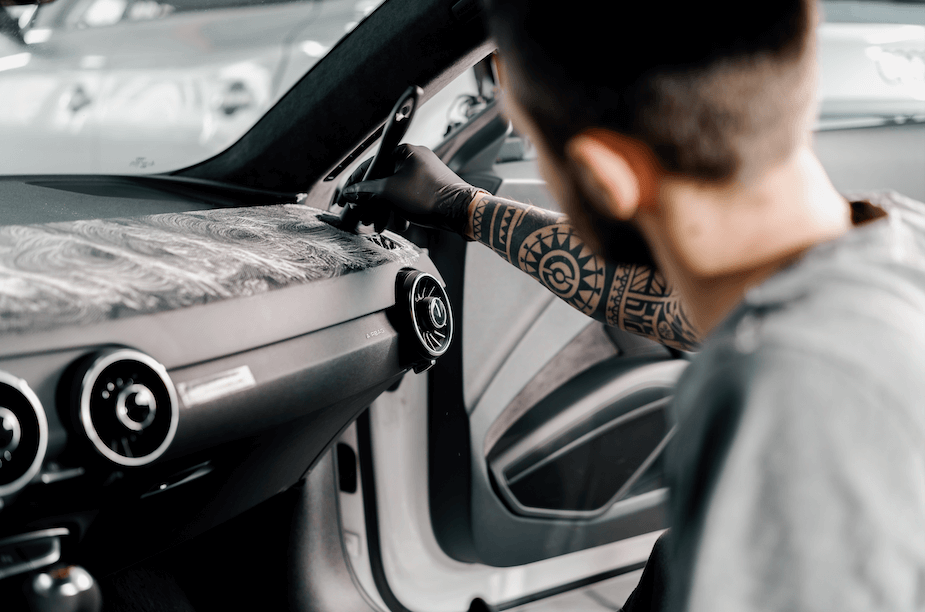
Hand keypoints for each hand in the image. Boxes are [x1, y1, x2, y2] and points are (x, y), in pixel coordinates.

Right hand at [340, 144, 483, 234]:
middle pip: (384, 179)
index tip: (347, 197)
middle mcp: (416, 158)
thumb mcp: (390, 192)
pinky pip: (410, 196)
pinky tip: (399, 224)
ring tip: (379, 224)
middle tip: (363, 215)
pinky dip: (401, 209)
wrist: (461, 211)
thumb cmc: (430, 197)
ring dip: (386, 209)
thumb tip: (352, 192)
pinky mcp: (432, 187)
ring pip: (397, 190)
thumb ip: (367, 190)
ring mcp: (425, 173)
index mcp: (405, 151)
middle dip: (372, 202)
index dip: (356, 183)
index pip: (372, 165)